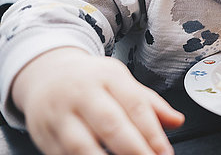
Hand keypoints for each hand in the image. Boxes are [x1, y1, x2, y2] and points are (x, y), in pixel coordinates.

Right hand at [12, 47, 184, 154]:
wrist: (47, 74)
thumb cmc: (92, 80)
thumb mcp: (122, 81)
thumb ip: (150, 103)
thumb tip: (177, 120)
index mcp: (108, 76)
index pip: (135, 105)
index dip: (152, 133)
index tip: (165, 152)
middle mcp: (82, 92)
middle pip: (110, 124)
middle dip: (134, 149)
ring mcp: (59, 114)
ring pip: (81, 145)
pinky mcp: (43, 134)